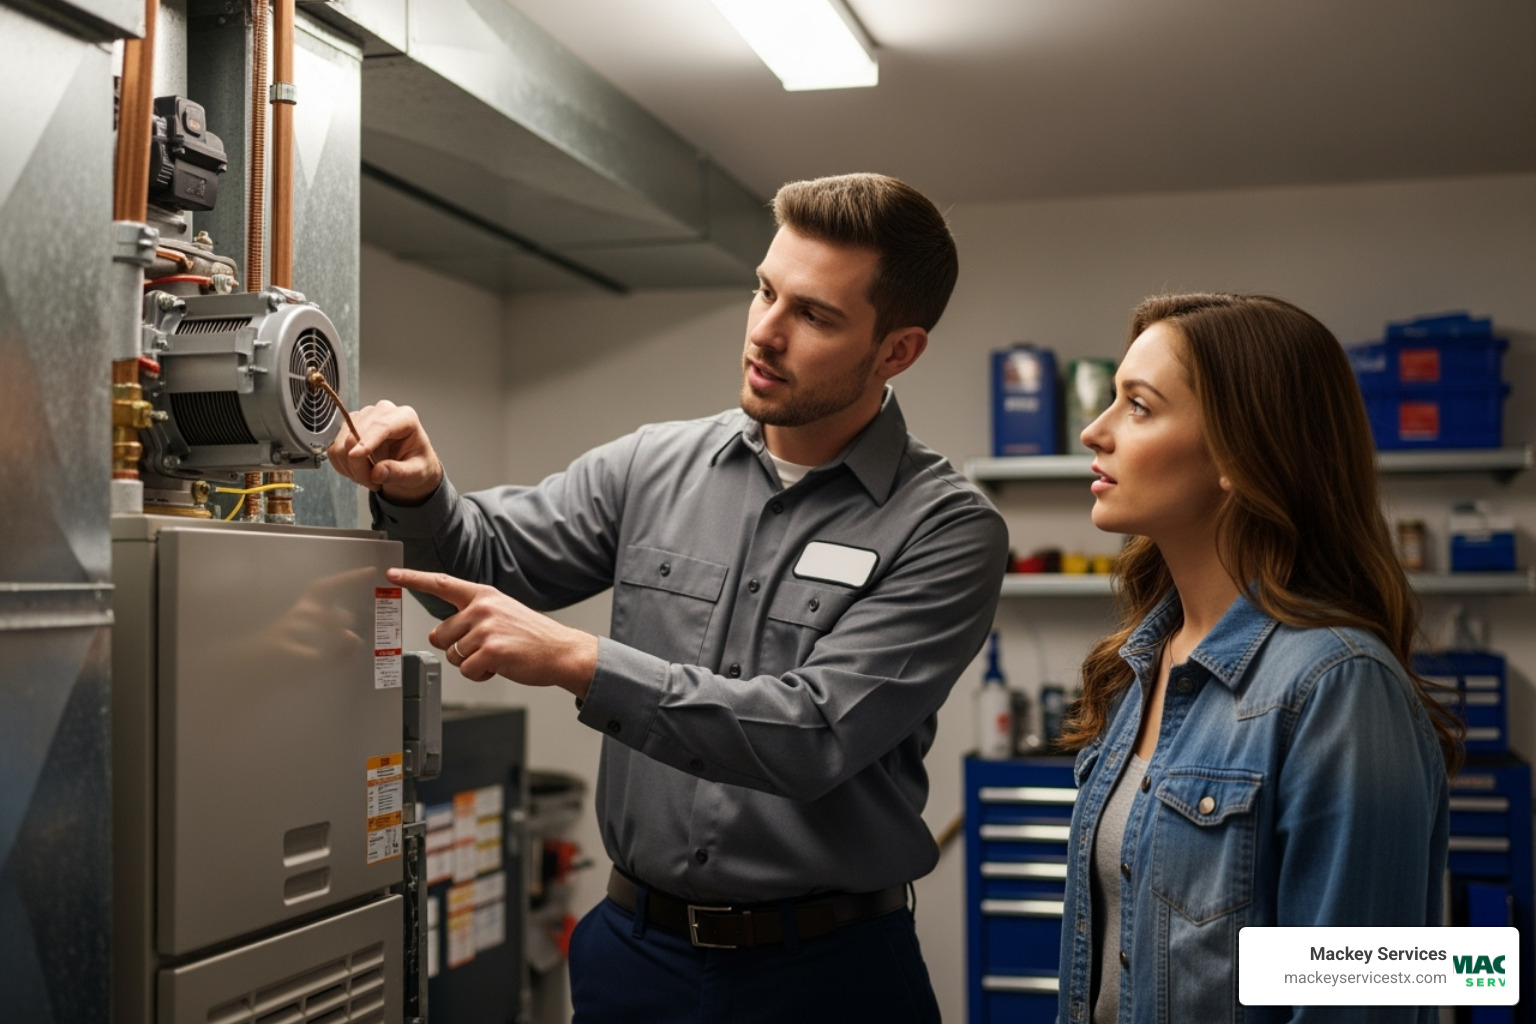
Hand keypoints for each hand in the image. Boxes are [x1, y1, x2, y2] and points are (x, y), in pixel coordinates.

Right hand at [325, 399, 443, 505]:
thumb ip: (400, 473)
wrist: (409, 463)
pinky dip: (343, 466)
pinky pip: (334, 449)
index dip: (366, 441)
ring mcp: (362, 417)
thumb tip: (377, 473)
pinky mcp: (347, 427)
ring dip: (351, 467)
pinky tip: (358, 472)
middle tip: (373, 483)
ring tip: (369, 478)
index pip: (381, 426)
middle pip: (356, 435)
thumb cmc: (417, 463)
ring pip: (342, 443)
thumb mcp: (417, 473)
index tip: (354, 455)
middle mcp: (382, 412)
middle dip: (359, 465)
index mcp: (405, 418)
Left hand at [387, 567, 598, 697]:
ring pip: (453, 655)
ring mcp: (486, 629)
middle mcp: (482, 608)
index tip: (393, 574)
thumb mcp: (502, 612)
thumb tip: (440, 634)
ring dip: (472, 663)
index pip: (441, 583)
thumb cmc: (532, 636)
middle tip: (483, 647)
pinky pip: (466, 670)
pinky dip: (481, 675)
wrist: (561, 651)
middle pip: (440, 634)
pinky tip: (500, 666)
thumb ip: (472, 616)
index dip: (414, 579)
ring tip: (497, 655)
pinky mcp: (490, 651)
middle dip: (455, 647)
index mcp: (484, 595)